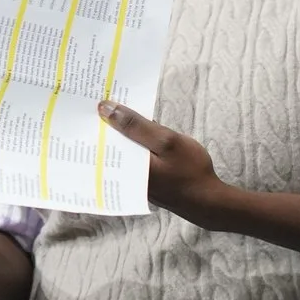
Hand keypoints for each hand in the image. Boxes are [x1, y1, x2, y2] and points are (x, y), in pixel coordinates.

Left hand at [98, 101, 227, 227]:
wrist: (209, 201)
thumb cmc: (191, 171)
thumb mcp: (166, 141)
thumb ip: (136, 126)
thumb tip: (105, 108)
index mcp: (123, 167)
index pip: (99, 139)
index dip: (94, 118)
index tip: (90, 99)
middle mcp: (122, 176)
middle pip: (106, 144)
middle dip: (104, 123)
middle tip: (100, 97)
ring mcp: (131, 179)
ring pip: (118, 149)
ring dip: (117, 131)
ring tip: (113, 107)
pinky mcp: (141, 179)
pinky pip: (129, 156)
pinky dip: (130, 142)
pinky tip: (134, 127)